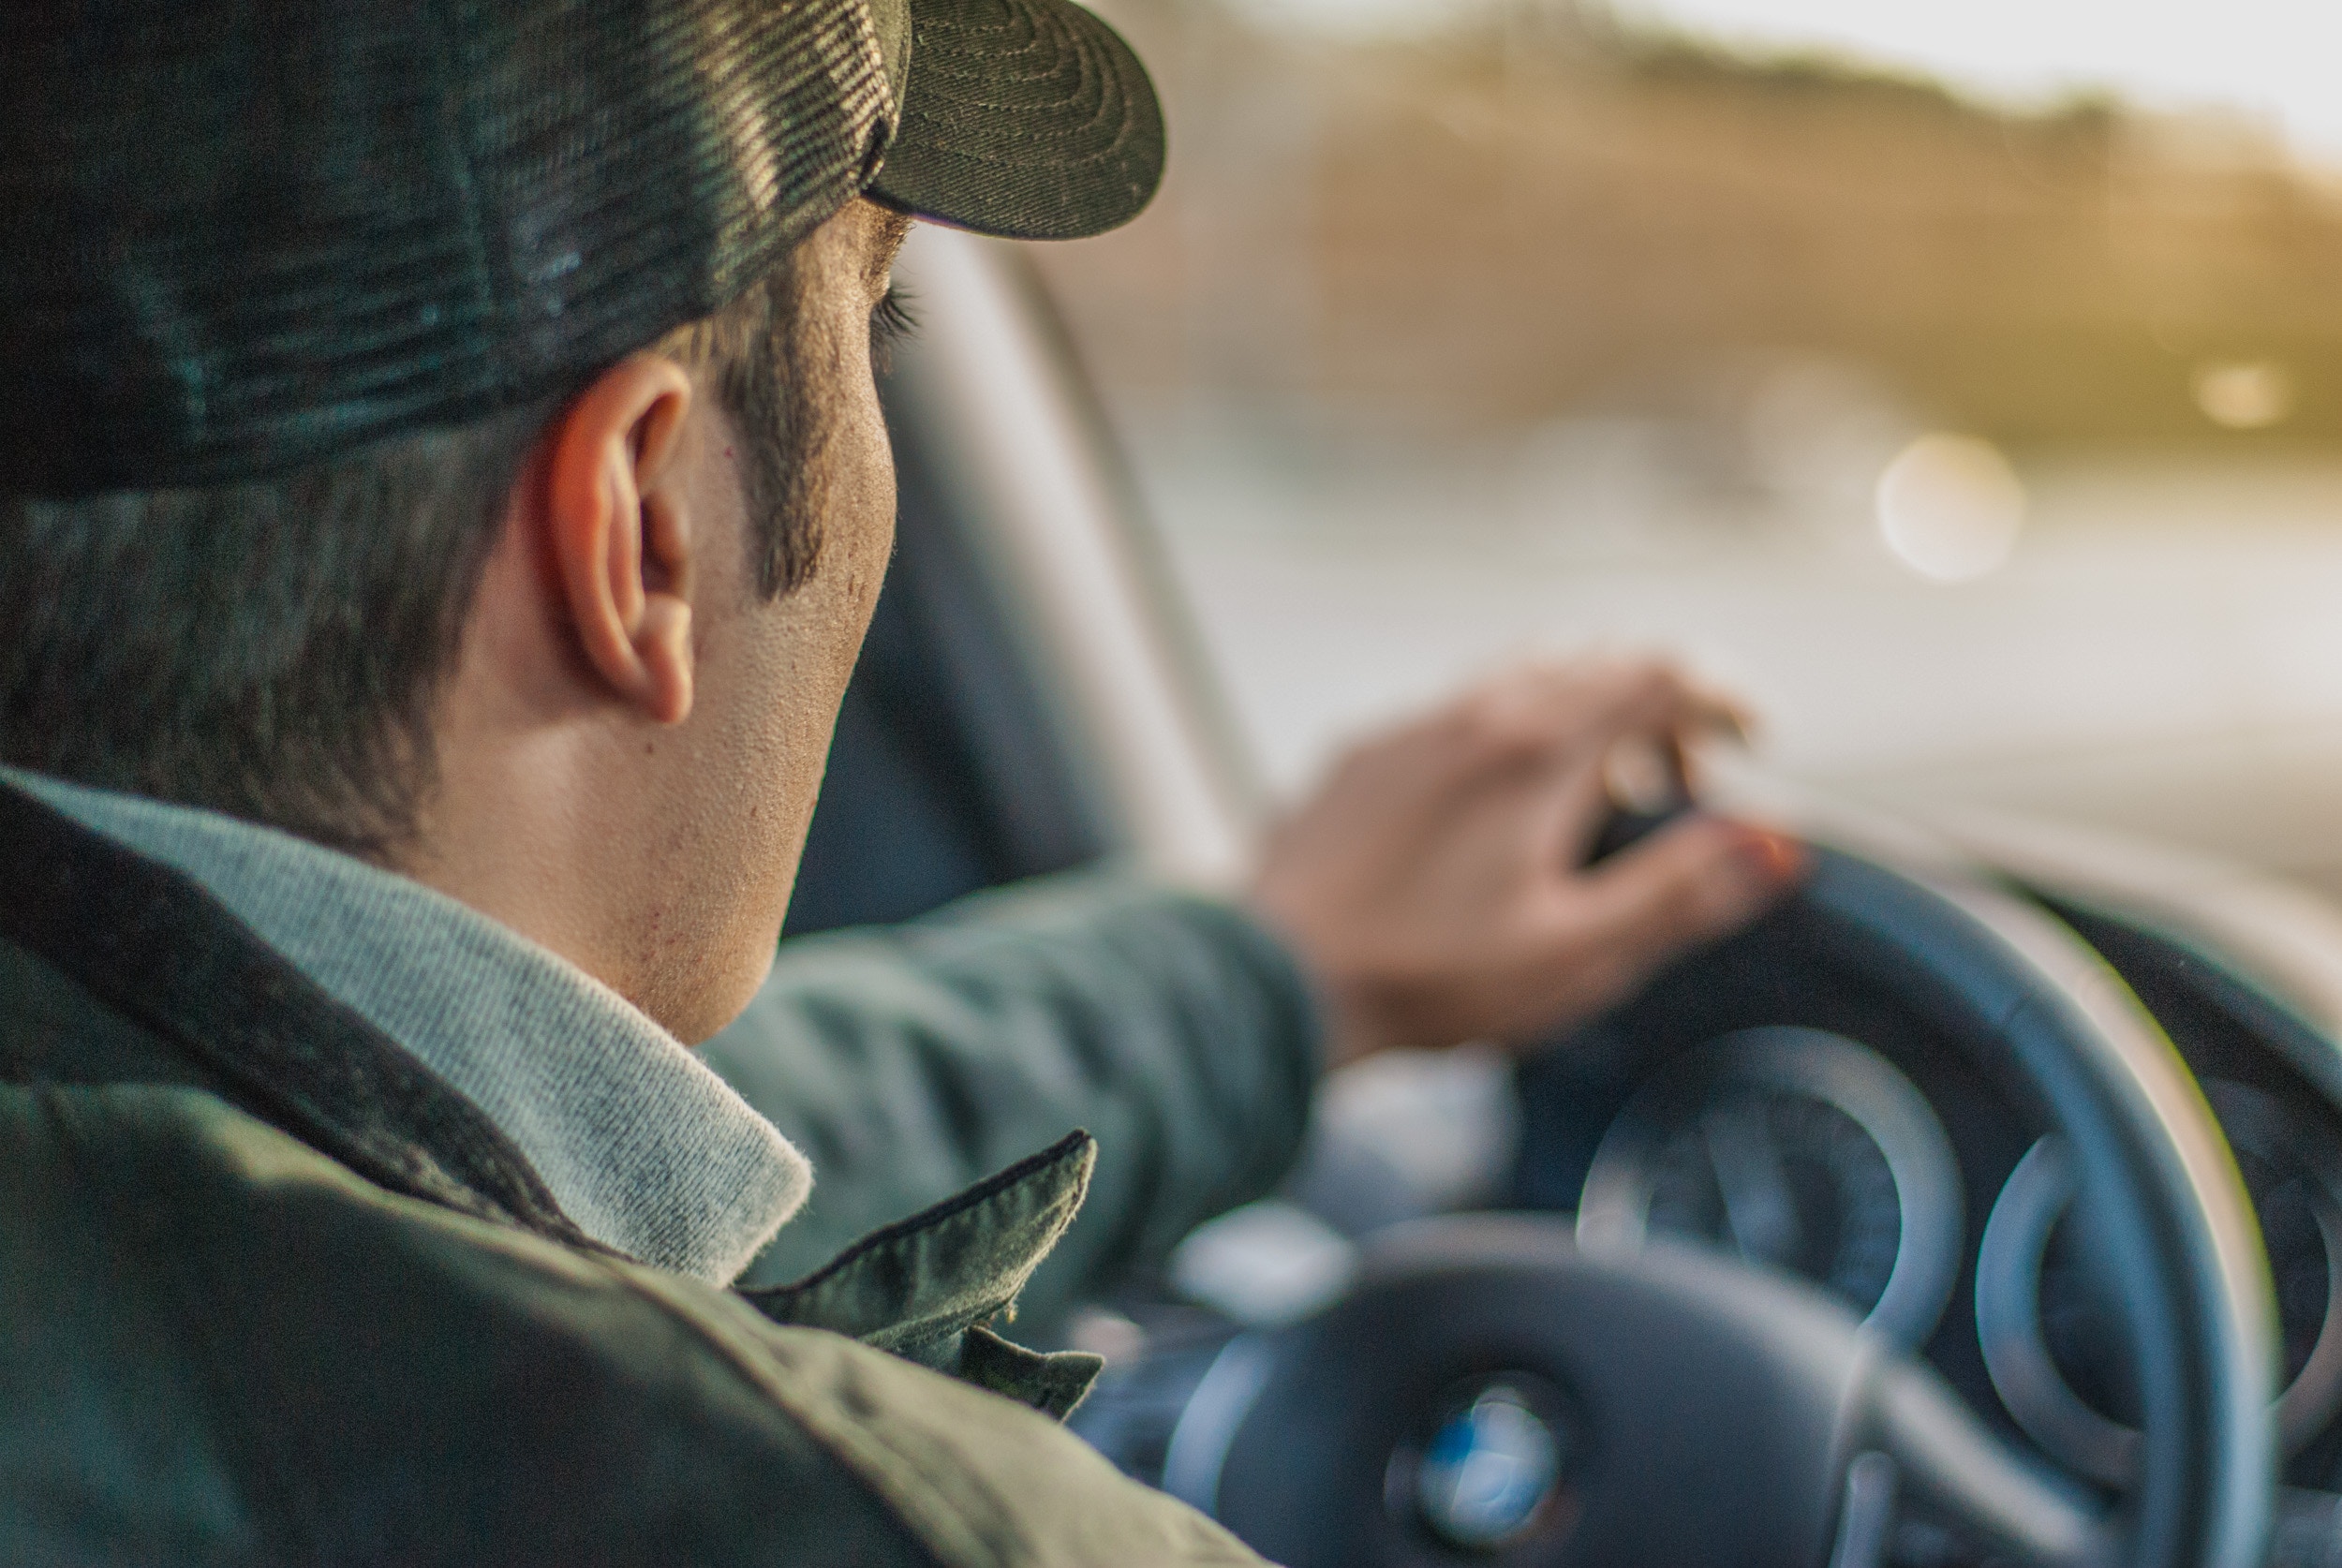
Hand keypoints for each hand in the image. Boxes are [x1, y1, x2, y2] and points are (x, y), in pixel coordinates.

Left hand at [1247, 660, 1805, 1068]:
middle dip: (1656, 705)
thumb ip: (1683, 891)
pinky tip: (1494, 813)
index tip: (1751, 741)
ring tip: (1591, 801)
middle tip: (1673, 787)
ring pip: (1520, 672)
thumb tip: (1778, 843)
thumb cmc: (1428, 978)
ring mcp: (1409, 727)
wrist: (1274, 981)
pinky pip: (1455, 708)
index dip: (1723, 694)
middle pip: (1596, 658)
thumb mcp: (1579, 952)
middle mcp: (1475, 711)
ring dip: (1581, 713)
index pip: (1661, 670)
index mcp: (1541, 749)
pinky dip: (1509, 731)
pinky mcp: (1359, 755)